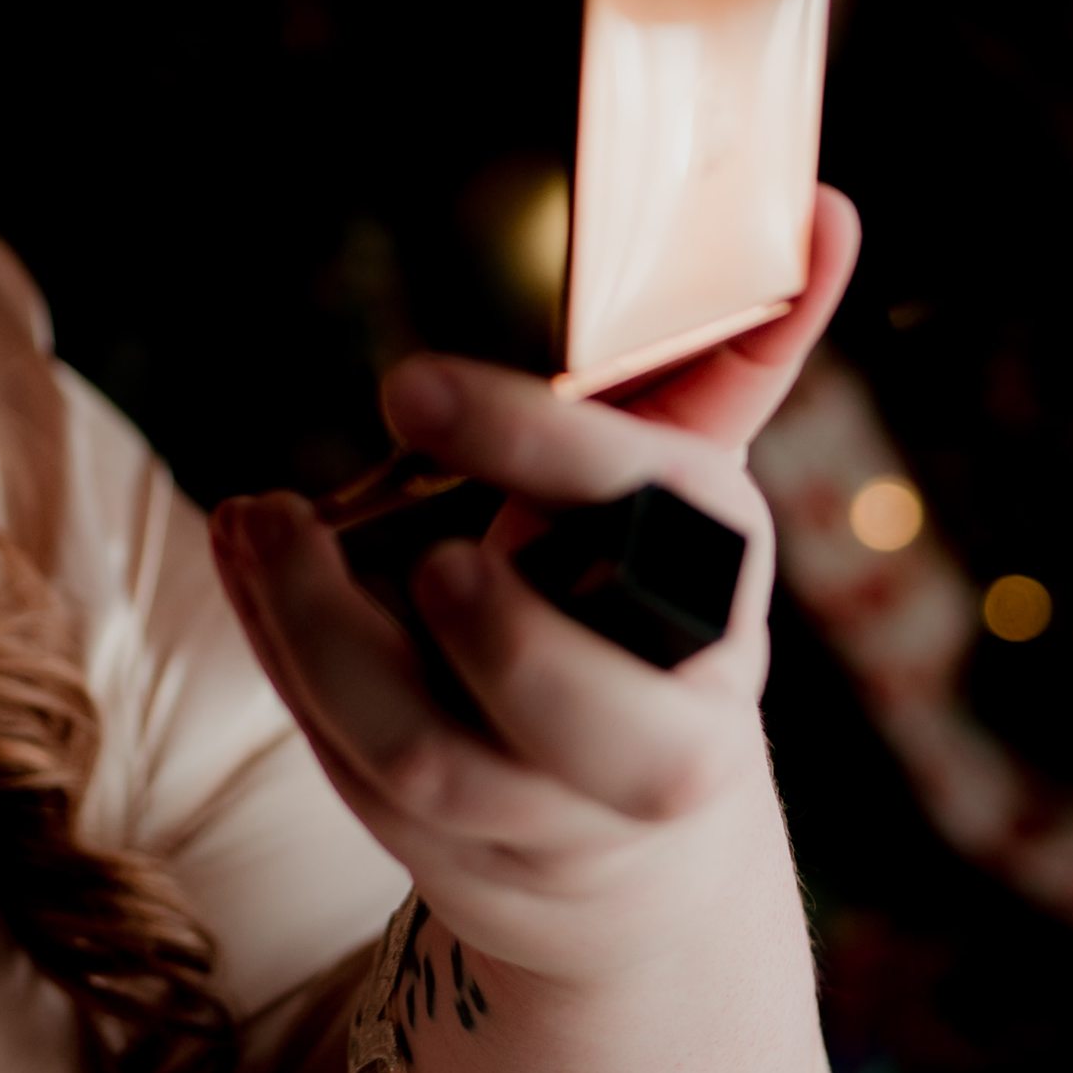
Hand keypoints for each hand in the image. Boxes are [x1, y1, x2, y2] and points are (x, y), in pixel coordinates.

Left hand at [207, 191, 859, 989]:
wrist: (642, 844)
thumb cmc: (642, 613)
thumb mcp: (683, 493)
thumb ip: (732, 356)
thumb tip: (824, 212)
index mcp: (717, 593)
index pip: (649, 512)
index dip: (532, 447)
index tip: (408, 384)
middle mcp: (666, 731)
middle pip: (594, 723)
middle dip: (497, 639)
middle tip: (399, 542)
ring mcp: (557, 815)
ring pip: (438, 764)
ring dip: (322, 643)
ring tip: (255, 525)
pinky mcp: (462, 860)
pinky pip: (359, 781)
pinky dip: (290, 672)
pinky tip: (249, 572)